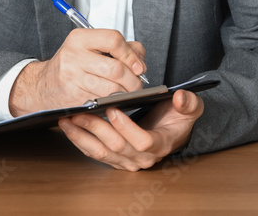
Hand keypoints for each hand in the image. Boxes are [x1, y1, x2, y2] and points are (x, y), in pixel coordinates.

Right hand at [9, 28, 145, 115]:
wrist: (42, 86)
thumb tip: (139, 60)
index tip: (138, 65)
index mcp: (80, 38)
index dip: (130, 54)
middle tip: (137, 84)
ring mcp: (72, 78)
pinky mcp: (73, 98)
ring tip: (127, 93)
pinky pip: (102, 102)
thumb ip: (118, 48)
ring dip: (126, 94)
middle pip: (116, 68)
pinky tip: (113, 101)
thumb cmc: (71, 65)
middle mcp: (73, 56)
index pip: (113, 40)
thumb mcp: (90, 48)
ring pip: (112, 89)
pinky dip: (112, 103)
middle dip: (133, 80)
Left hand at [58, 89, 203, 170]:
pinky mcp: (115, 159)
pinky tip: (69, 128)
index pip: (142, 141)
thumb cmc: (177, 118)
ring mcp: (127, 160)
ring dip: (82, 136)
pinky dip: (80, 140)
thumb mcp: (190, 108)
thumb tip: (180, 98)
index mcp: (160, 144)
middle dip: (96, 128)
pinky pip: (94, 153)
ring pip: (101, 152)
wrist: (170, 130)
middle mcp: (142, 157)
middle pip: (116, 146)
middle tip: (81, 112)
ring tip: (67, 120)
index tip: (112, 109)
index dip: (126, 127)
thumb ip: (189, 103)